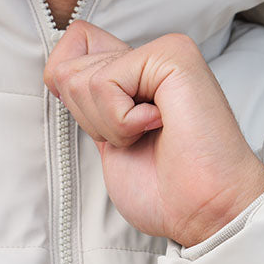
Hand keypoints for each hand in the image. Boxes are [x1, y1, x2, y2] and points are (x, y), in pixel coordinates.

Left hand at [44, 21, 263, 246]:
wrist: (206, 212)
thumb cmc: (166, 190)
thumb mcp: (107, 138)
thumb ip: (89, 100)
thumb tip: (57, 70)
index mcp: (136, 72)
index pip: (67, 54)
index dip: (73, 98)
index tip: (113, 130)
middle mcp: (149, 56)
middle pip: (67, 69)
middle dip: (91, 119)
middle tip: (137, 138)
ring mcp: (163, 52)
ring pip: (81, 78)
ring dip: (109, 125)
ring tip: (149, 134)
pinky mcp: (172, 55)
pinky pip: (105, 83)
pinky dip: (121, 121)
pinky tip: (158, 126)